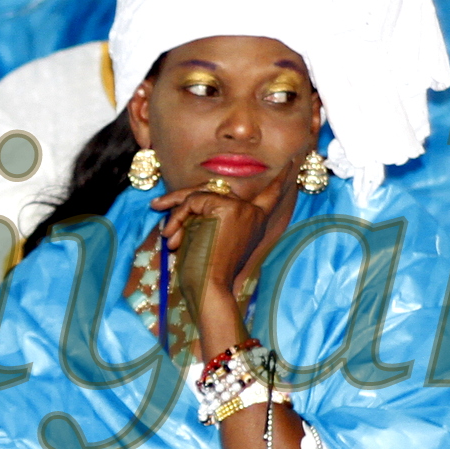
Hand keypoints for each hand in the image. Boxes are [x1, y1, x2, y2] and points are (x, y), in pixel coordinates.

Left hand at [144, 177, 283, 349]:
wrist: (211, 288)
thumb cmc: (208, 273)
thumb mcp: (212, 239)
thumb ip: (210, 217)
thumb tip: (187, 201)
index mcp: (256, 221)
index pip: (271, 194)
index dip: (280, 178)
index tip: (293, 160)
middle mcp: (252, 211)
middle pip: (213, 190)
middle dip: (182, 200)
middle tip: (156, 205)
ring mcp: (241, 208)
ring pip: (199, 195)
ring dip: (177, 215)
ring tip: (168, 236)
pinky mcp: (227, 208)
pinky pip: (193, 201)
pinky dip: (178, 218)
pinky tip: (174, 237)